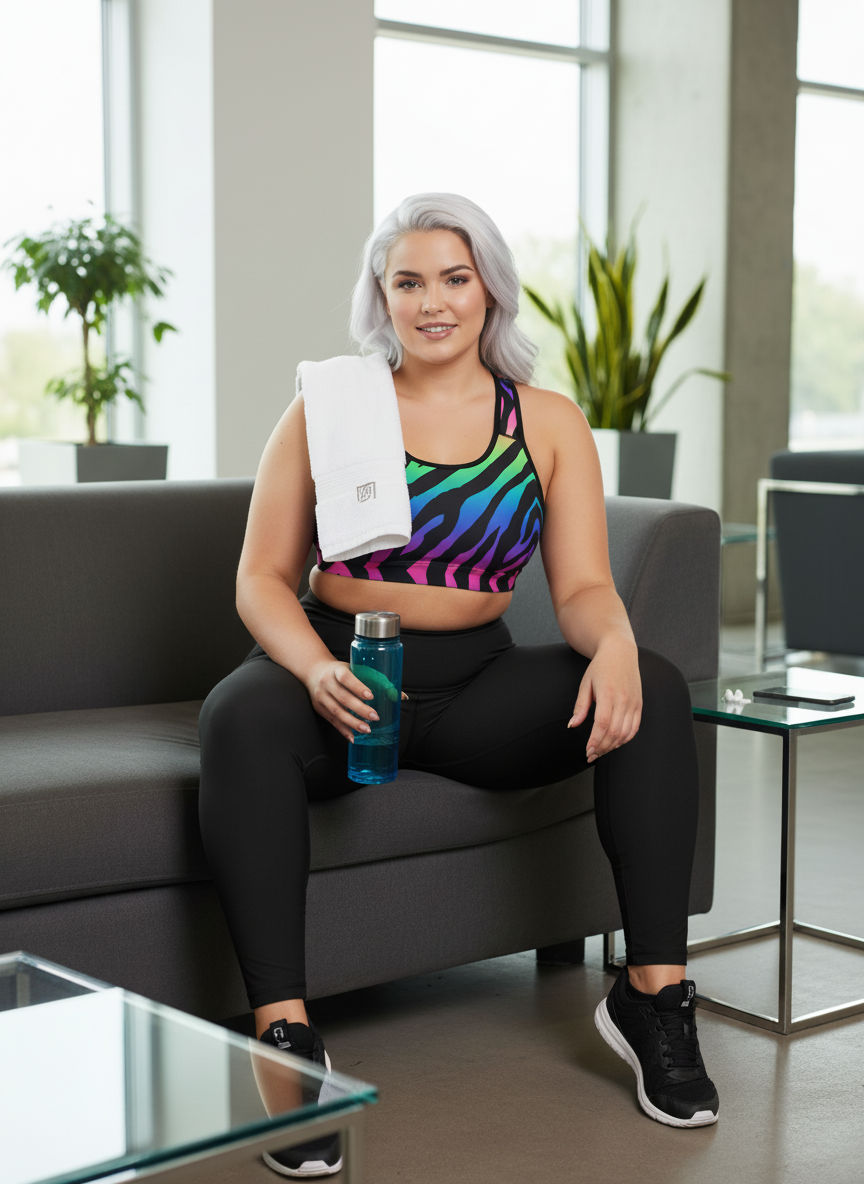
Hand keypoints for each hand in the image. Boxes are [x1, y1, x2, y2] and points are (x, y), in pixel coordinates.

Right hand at [305, 659, 379, 741]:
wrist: (314, 671)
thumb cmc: (341, 671)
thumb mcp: (355, 669)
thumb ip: (377, 680)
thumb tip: (401, 697)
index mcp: (337, 670)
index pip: (346, 678)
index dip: (358, 687)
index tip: (371, 696)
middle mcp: (327, 682)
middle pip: (343, 698)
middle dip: (360, 709)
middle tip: (375, 717)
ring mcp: (321, 696)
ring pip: (336, 711)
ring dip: (352, 722)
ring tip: (367, 729)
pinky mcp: (319, 708)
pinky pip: (332, 721)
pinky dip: (343, 730)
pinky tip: (353, 737)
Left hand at [567, 639, 641, 761]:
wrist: (620, 652)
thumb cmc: (600, 667)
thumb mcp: (585, 683)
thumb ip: (580, 706)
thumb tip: (573, 725)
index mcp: (608, 693)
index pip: (602, 724)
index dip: (595, 741)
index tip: (587, 750)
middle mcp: (624, 699)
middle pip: (614, 732)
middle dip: (602, 747)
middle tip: (591, 754)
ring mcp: (634, 703)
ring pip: (625, 733)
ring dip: (613, 745)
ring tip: (601, 750)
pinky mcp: (639, 705)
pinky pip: (634, 728)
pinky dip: (625, 739)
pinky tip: (614, 742)